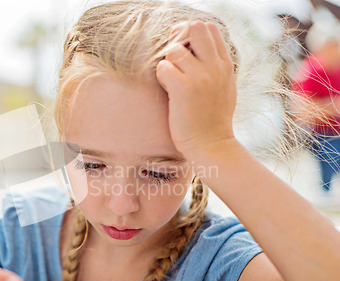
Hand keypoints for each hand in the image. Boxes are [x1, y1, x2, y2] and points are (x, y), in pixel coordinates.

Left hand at [156, 21, 236, 157]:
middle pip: (194, 28)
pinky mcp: (184, 89)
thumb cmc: (212, 119)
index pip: (208, 29)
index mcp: (225, 65)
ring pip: (174, 49)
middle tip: (174, 60)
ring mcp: (200, 77)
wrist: (212, 145)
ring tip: (172, 80)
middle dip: (179, 39)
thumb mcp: (224, 87)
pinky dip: (162, 77)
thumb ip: (214, 65)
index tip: (185, 52)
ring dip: (168, 62)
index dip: (191, 35)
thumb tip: (195, 46)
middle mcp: (215, 67)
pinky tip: (169, 91)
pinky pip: (163, 67)